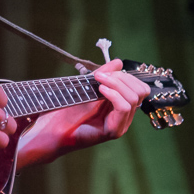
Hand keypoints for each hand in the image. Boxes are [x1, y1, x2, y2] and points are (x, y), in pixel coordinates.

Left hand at [17, 59, 150, 167]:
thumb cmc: (68, 110)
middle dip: (122, 78)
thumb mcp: (88, 87)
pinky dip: (114, 95)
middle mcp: (124, 116)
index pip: (139, 87)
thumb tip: (118, 62)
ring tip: (99, 82)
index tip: (104, 72)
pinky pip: (124, 108)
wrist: (53, 130)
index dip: (125, 76)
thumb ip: (104, 75)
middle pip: (140, 91)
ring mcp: (121, 124)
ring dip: (117, 84)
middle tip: (101, 76)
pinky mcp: (113, 131)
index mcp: (121, 105)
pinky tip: (101, 90)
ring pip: (134, 98)